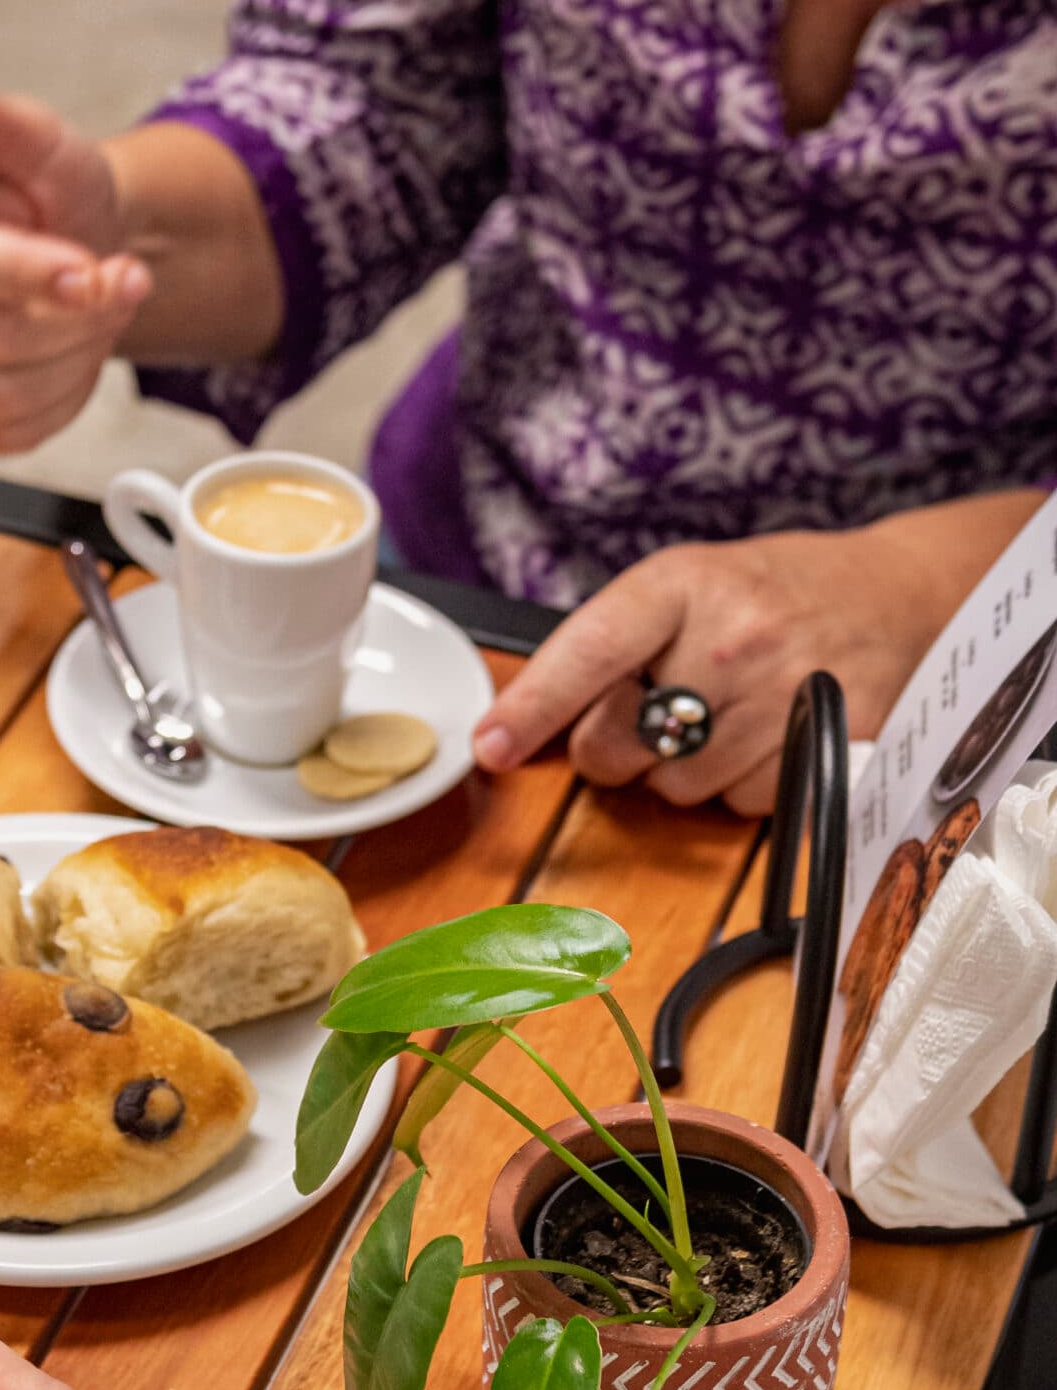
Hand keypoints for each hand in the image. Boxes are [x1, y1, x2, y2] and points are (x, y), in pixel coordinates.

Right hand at [0, 47, 149, 452]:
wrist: (78, 251)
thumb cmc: (49, 195)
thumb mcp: (33, 141)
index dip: (31, 275)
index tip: (90, 269)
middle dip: (75, 316)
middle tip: (115, 278)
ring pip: (10, 394)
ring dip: (75, 355)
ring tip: (87, 310)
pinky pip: (17, 431)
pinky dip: (62, 395)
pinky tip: (64, 350)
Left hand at [473, 494, 1044, 814]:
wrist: (899, 597)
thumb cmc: (772, 595)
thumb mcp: (689, 588)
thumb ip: (612, 647)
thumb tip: (522, 725)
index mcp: (681, 584)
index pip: (588, 653)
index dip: (533, 708)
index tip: (490, 746)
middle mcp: (730, 636)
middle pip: (617, 744)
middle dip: (617, 747)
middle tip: (657, 714)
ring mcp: (781, 692)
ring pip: (675, 787)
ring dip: (684, 770)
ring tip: (728, 715)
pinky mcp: (824, 744)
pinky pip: (740, 805)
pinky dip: (741, 785)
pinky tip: (769, 736)